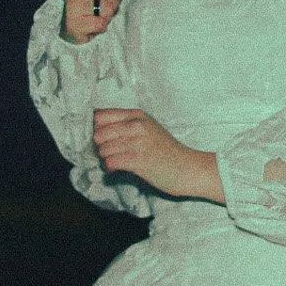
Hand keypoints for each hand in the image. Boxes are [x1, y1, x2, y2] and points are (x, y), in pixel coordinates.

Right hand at [62, 0, 131, 43]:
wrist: (72, 28)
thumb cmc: (91, 6)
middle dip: (114, 4)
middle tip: (105, 9)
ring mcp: (73, 6)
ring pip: (107, 8)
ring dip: (108, 16)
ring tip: (99, 17)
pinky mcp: (74, 24)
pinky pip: (100, 24)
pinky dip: (101, 27)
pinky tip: (94, 26)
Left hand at [93, 108, 223, 201]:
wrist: (188, 167)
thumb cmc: (167, 150)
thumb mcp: (149, 128)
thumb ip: (127, 124)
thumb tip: (99, 127)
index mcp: (137, 116)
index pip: (101, 116)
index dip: (98, 129)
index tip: (105, 138)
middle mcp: (137, 126)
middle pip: (99, 134)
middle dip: (100, 146)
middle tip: (109, 152)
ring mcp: (137, 143)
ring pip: (103, 149)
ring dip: (106, 158)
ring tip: (116, 161)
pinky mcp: (138, 160)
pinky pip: (111, 162)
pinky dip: (110, 167)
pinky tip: (116, 168)